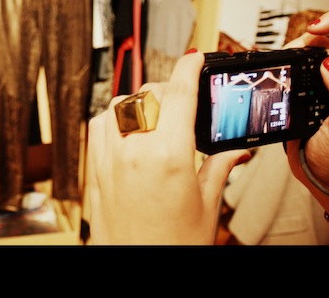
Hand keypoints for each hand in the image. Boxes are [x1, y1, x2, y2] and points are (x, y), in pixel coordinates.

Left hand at [86, 49, 250, 244]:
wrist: (136, 270)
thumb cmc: (170, 246)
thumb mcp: (207, 205)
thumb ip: (219, 167)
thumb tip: (235, 150)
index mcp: (167, 156)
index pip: (178, 94)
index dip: (188, 68)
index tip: (195, 58)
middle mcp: (132, 150)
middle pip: (148, 94)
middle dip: (169, 89)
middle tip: (185, 102)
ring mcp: (108, 158)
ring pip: (119, 103)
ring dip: (139, 100)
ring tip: (157, 115)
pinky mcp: (94, 168)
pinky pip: (98, 124)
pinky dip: (113, 116)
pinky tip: (129, 127)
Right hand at [283, 10, 328, 223]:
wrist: (323, 180)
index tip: (318, 27)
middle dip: (314, 33)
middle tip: (298, 43)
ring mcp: (328, 85)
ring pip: (313, 52)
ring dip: (297, 48)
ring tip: (285, 57)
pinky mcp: (307, 94)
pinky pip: (297, 70)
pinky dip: (285, 64)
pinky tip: (279, 69)